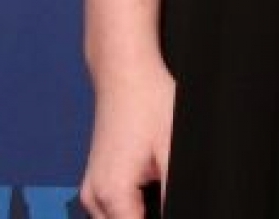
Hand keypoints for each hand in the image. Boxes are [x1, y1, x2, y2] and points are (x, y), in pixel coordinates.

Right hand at [78, 55, 173, 218]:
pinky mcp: (97, 180)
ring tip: (162, 187)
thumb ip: (175, 191)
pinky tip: (153, 187)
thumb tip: (186, 211)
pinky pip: (113, 209)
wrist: (125, 73)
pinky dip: (132, 207)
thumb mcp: (172, 150)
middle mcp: (94, 197)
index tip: (180, 209)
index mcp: (112, 194)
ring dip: (140, 213)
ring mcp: (92, 189)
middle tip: (170, 196)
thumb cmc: (148, 102)